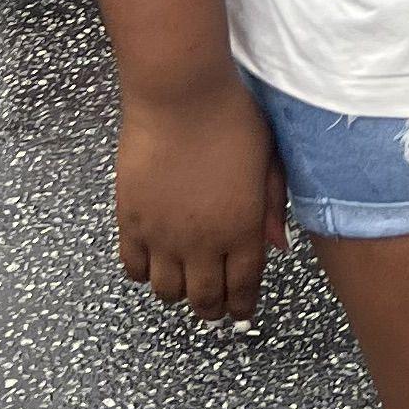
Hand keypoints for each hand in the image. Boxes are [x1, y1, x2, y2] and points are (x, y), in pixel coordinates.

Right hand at [112, 74, 285, 320]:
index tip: (241, 313)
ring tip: (183, 281)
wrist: (181, 95)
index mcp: (242, 228)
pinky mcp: (130, 222)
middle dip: (212, 308)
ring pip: (166, 292)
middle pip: (204, 299)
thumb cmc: (232, 117)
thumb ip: (272, 205)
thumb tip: (278, 245)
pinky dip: (144, 273)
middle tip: (213, 304)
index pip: (243, 287)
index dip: (242, 306)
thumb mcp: (268, 158)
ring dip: (178, 293)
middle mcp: (202, 241)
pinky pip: (132, 268)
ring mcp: (162, 235)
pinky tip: (152, 261)